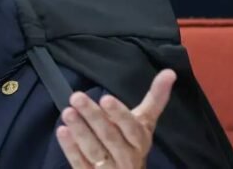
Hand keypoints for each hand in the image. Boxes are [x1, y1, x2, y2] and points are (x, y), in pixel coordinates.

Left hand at [55, 69, 175, 168]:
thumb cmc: (133, 142)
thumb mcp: (145, 122)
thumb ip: (155, 98)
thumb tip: (170, 72)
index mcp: (139, 140)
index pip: (131, 127)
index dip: (119, 114)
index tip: (105, 98)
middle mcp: (127, 156)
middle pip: (110, 136)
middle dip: (93, 116)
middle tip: (76, 97)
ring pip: (95, 150)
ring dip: (80, 131)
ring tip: (67, 112)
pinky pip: (80, 163)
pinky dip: (71, 148)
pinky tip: (62, 131)